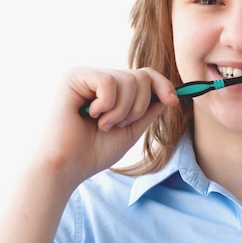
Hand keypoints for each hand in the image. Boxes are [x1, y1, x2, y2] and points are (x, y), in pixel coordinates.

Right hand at [36, 67, 178, 188]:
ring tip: (103, 124)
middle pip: (141, 76)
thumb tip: (171, 95)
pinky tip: (90, 116)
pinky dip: (107, 105)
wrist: (67, 167)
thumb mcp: (131, 130)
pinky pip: (109, 81)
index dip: (163, 85)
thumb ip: (149, 111)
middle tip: (118, 125)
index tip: (174, 101)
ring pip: (129, 79)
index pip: (145, 75)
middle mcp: (100, 78)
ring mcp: (87, 75)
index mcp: (113, 90)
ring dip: (122, 110)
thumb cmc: (94, 152)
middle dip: (139, 107)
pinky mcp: (74, 76)